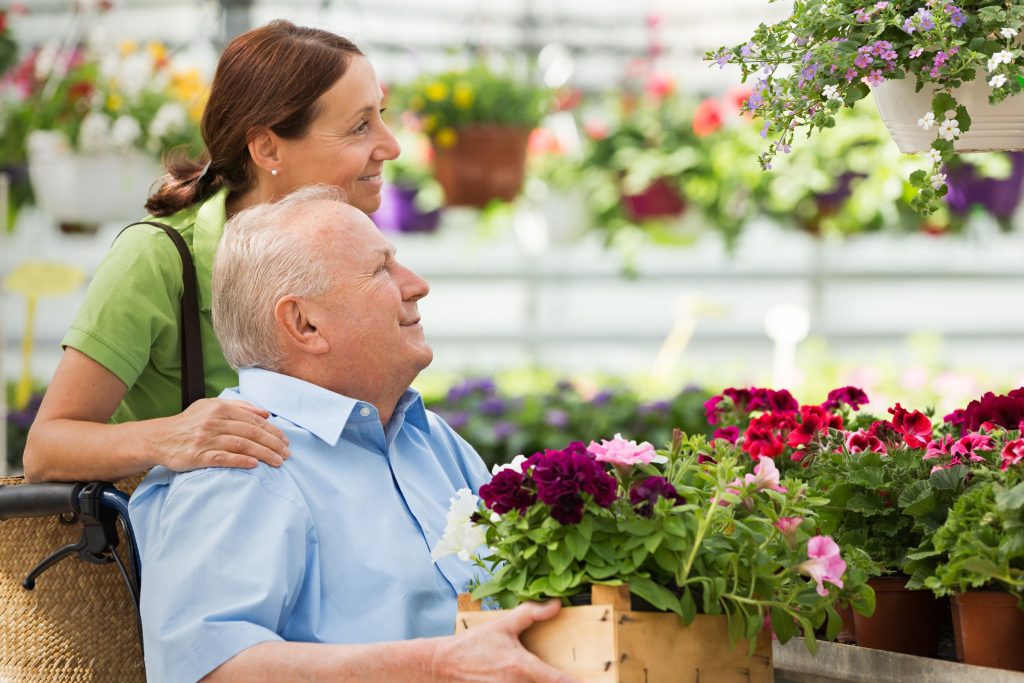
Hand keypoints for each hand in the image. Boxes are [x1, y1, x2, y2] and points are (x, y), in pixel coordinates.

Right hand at [153, 398, 289, 470]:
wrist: (159, 438)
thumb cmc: (189, 423)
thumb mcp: (211, 406)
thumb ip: (239, 407)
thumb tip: (265, 414)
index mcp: (220, 408)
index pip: (254, 420)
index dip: (273, 431)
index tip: (285, 441)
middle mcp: (214, 422)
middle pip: (252, 433)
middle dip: (273, 444)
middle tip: (287, 454)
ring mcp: (206, 439)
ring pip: (242, 445)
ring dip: (264, 454)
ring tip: (278, 462)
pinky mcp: (198, 456)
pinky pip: (224, 458)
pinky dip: (242, 461)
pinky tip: (255, 465)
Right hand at [432, 600, 577, 682]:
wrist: (443, 665)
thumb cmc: (474, 645)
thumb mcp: (502, 625)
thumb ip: (531, 614)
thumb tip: (557, 604)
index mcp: (521, 666)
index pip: (556, 680)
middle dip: (552, 682)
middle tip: (554, 676)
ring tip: (530, 676)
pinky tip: (512, 679)